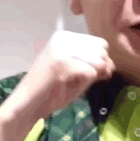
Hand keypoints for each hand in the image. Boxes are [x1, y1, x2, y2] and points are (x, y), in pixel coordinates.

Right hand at [0, 30, 114, 122]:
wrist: (28, 104)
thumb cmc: (52, 89)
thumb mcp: (78, 73)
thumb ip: (96, 66)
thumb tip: (112, 65)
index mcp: (65, 36)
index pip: (100, 44)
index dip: (99, 61)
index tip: (85, 73)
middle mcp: (63, 38)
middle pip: (102, 51)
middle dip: (97, 69)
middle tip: (78, 80)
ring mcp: (63, 50)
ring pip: (98, 62)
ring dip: (89, 78)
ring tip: (70, 82)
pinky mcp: (64, 64)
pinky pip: (91, 73)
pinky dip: (84, 85)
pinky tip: (66, 86)